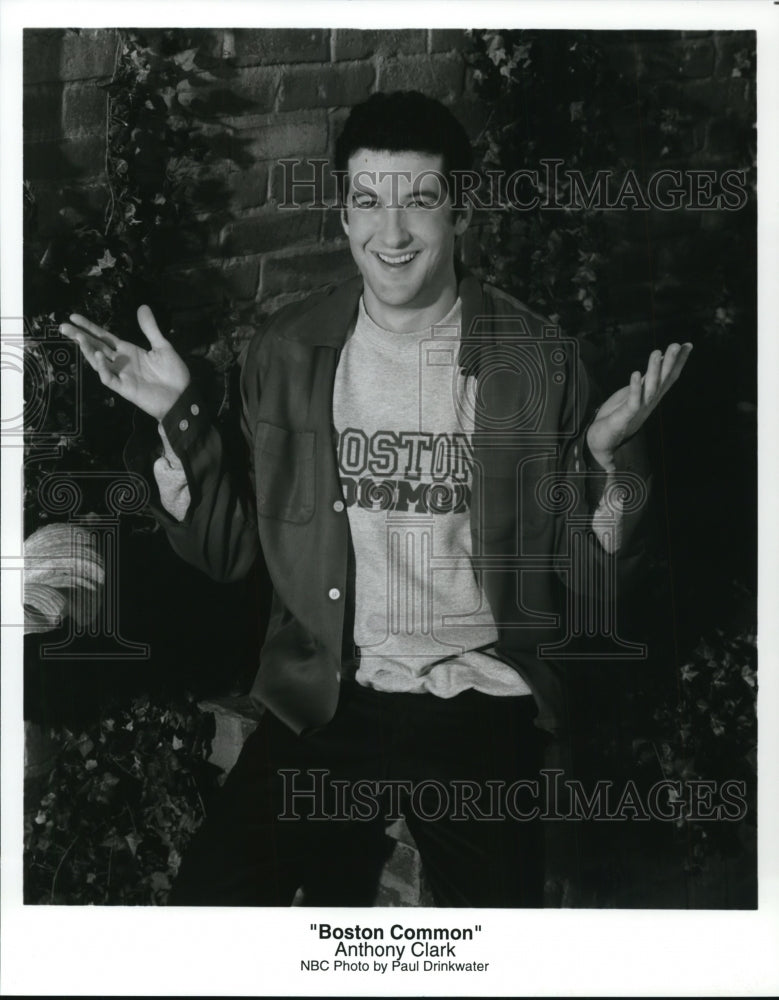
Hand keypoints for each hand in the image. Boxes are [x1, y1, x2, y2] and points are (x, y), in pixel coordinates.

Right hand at [61, 305, 190, 421]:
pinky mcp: (124, 388)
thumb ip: (150, 328)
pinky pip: (109, 378)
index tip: (74, 316)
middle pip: (96, 346)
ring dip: (88, 350)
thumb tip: (142, 306)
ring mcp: (121, 375)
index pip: (103, 336)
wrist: (182, 396)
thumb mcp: (162, 346)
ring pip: (98, 361)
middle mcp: (120, 362)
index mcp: (128, 351)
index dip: (89, 327)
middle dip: (80, 336)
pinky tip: (99, 356)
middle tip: (63, 326)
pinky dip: (103, 368)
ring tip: (78, 337)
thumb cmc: (173, 373)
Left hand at [586, 342, 692, 469]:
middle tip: (676, 344)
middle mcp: (648, 403)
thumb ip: (645, 381)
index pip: (668, 377)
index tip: (687, 345)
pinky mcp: (625, 417)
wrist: (602, 441)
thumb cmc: (617, 416)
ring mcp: (638, 410)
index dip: (678, 362)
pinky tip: (636, 373)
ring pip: (650, 388)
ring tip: (657, 352)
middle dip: (670, 362)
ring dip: (653, 370)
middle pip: (663, 381)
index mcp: (652, 397)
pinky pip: (633, 401)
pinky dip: (635, 388)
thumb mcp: (634, 394)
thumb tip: (654, 365)